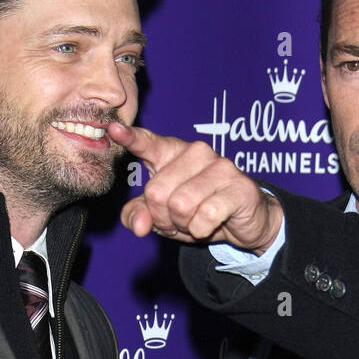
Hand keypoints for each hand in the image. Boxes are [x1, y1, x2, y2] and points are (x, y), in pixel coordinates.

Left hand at [109, 121, 283, 253]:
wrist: (245, 221)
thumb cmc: (200, 210)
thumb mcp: (162, 216)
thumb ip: (140, 215)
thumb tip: (139, 226)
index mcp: (173, 153)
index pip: (148, 143)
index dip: (131, 138)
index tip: (112, 129)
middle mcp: (196, 152)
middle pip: (157, 193)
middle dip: (163, 218)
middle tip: (180, 219)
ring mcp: (220, 166)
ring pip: (180, 206)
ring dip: (184, 225)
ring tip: (197, 221)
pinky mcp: (239, 186)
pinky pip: (205, 216)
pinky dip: (201, 230)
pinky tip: (210, 225)